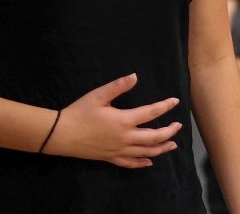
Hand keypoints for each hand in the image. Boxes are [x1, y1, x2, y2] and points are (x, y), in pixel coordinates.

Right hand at [46, 73, 182, 167]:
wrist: (61, 135)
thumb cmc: (79, 112)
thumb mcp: (98, 95)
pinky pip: (130, 163)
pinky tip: (149, 162)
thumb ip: (118, 86)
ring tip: (172, 144)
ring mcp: (118, 150)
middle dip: (169, 131)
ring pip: (146, 152)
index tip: (175, 101)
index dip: (165, 106)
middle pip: (154, 137)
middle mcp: (124, 138)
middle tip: (178, 126)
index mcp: (123, 121)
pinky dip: (142, 163)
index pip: (151, 113)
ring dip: (161, 148)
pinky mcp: (110, 158)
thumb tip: (135, 76)